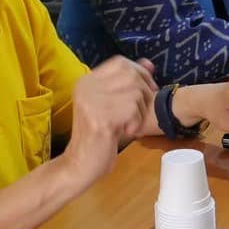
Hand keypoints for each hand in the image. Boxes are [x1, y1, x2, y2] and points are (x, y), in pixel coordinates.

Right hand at [61, 57, 156, 183]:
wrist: (80, 165)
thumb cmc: (100, 136)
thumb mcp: (112, 105)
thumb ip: (128, 83)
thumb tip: (148, 63)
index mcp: (86, 81)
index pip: (121, 62)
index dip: (139, 74)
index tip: (145, 91)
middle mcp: (86, 87)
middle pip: (131, 75)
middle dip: (144, 93)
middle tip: (140, 112)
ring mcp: (91, 102)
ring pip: (135, 93)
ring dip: (139, 111)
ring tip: (129, 124)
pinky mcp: (100, 119)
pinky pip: (132, 111)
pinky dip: (136, 123)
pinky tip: (126, 132)